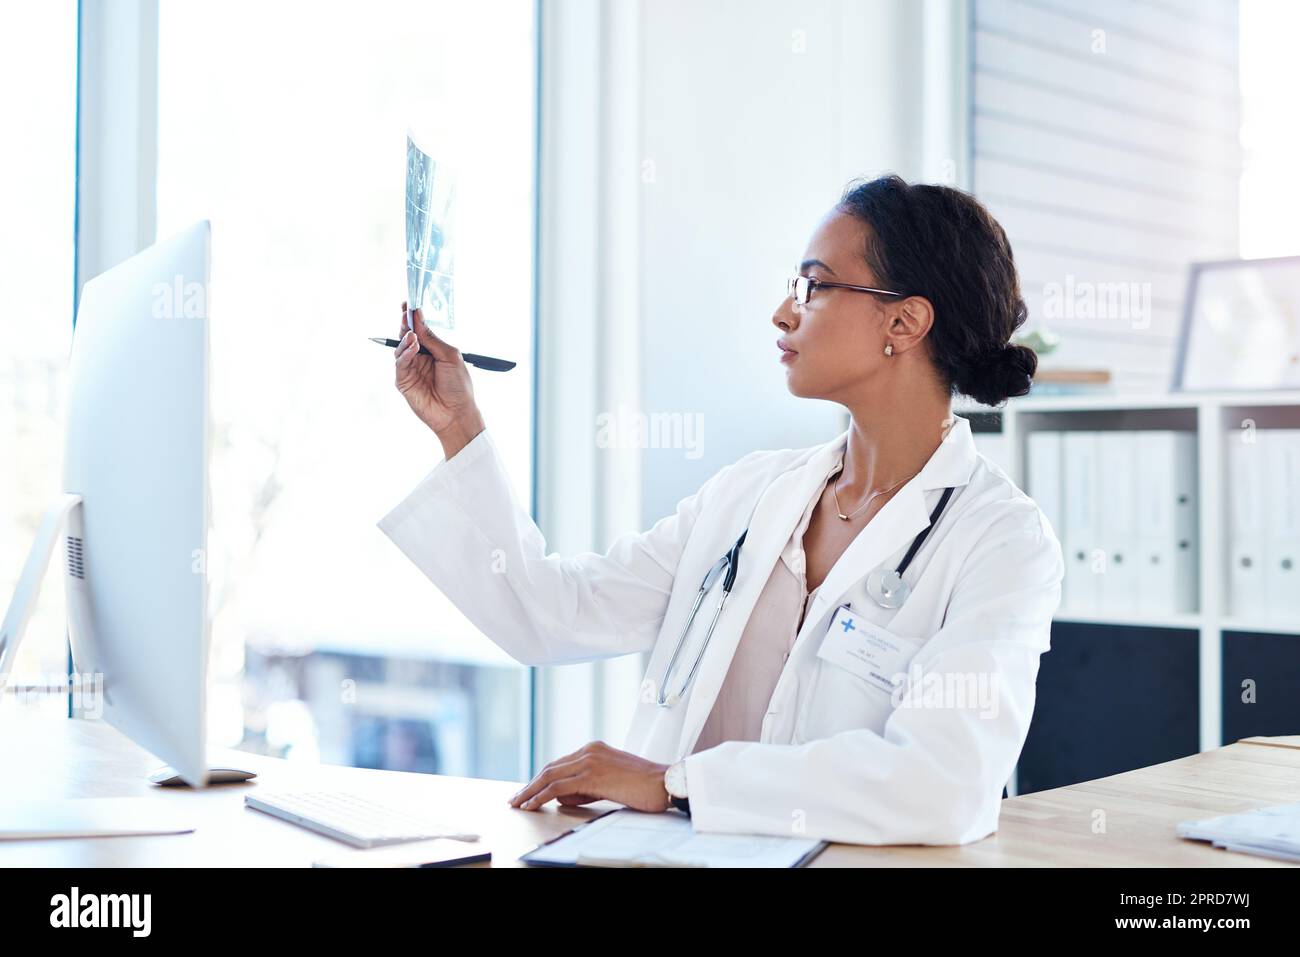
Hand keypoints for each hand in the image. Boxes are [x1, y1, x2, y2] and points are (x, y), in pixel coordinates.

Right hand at [394, 302, 483, 452]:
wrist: (457, 413)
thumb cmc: (459, 386)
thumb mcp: (449, 356)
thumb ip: (432, 338)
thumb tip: (418, 318)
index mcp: (433, 350)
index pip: (420, 329)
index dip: (413, 317)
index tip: (408, 303)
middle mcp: (420, 357)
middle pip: (407, 336)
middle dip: (405, 323)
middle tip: (405, 312)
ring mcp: (410, 369)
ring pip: (400, 348)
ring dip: (406, 339)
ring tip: (413, 335)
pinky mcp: (403, 381)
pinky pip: (400, 363)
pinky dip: (405, 354)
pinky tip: (412, 348)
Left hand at [508, 741, 671, 812]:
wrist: (666, 782)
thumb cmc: (645, 787)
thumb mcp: (610, 784)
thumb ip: (586, 788)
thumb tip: (561, 797)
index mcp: (595, 749)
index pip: (560, 764)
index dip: (541, 778)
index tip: (528, 790)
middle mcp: (590, 751)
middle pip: (550, 768)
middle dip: (530, 785)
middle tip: (516, 798)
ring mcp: (590, 761)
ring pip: (550, 776)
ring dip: (530, 791)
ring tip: (518, 803)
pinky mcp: (592, 775)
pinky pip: (558, 787)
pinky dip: (541, 796)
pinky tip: (532, 805)